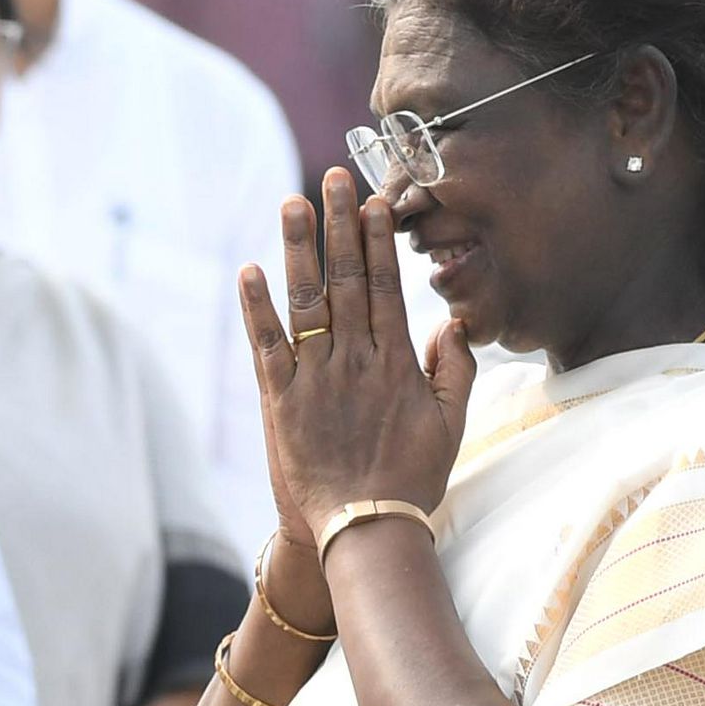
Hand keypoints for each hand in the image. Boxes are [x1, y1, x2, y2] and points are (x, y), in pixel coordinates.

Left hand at [242, 165, 471, 545]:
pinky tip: (250, 271)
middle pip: (346, 280)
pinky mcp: (282, 401)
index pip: (386, 286)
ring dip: (300, 249)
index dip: (379, 241)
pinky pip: (266, 347)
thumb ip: (454, 369)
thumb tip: (450, 321)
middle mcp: (357, 360)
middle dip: (341, 225)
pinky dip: (257, 309)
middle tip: (335, 177)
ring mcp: (318, 378)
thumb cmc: (410, 479)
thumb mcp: (450, 423)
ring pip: (307, 302)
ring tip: (293, 203)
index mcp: (398, 362)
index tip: (377, 201)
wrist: (365, 528)